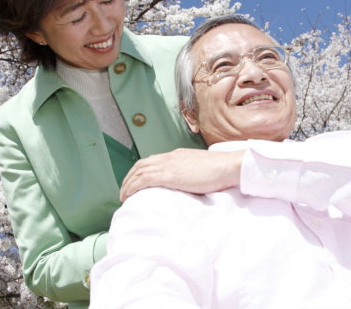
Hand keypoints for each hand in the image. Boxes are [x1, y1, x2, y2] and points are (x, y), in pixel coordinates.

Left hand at [120, 148, 243, 201]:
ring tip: (124, 195)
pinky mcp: (168, 175)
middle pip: (141, 164)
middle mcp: (169, 157)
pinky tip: (129, 195)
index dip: (140, 171)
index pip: (152, 160)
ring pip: (139, 171)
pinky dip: (133, 186)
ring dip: (128, 183)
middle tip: (124, 190)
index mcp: (176, 155)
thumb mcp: (200, 169)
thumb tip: (187, 183)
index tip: (135, 181)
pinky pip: (143, 179)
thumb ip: (190, 173)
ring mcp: (168, 165)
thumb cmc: (219, 170)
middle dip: (129, 177)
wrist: (226, 166)